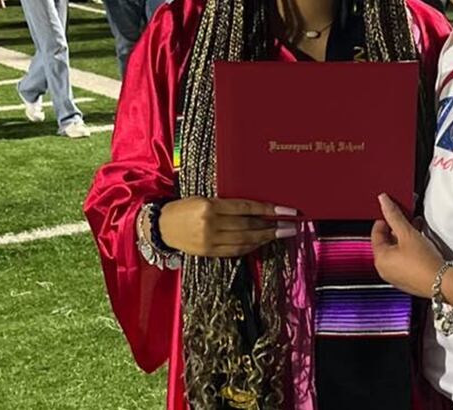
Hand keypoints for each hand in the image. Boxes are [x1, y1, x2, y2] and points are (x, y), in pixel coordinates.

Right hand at [157, 196, 297, 257]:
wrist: (161, 227)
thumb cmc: (185, 208)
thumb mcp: (205, 199)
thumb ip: (228, 204)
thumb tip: (258, 209)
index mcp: (211, 206)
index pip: (246, 208)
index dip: (269, 210)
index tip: (287, 211)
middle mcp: (211, 224)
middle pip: (249, 226)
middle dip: (273, 227)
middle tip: (290, 226)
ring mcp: (209, 241)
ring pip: (245, 241)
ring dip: (266, 238)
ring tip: (281, 234)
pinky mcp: (208, 253)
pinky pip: (235, 251)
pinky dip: (251, 246)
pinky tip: (262, 242)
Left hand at [371, 194, 442, 298]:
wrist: (442, 282)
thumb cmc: (423, 262)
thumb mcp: (407, 233)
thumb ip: (394, 215)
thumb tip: (383, 201)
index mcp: (380, 259)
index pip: (376, 234)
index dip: (384, 220)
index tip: (392, 213)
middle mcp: (384, 270)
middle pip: (386, 243)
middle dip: (397, 229)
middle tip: (407, 219)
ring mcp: (396, 276)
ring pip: (396, 251)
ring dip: (405, 238)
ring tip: (416, 228)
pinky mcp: (407, 280)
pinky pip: (404, 260)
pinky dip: (410, 250)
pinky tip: (420, 243)